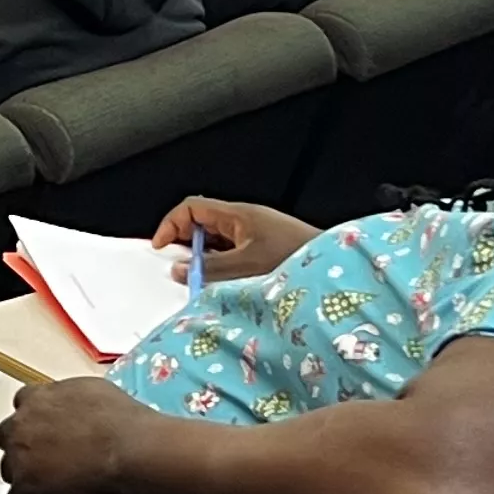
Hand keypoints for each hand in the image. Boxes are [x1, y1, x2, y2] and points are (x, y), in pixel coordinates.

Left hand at [0, 377, 141, 493]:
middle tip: (49, 460)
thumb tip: (73, 410)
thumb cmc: (122, 421)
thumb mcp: (92, 391)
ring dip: (27, 476)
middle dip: (26, 448)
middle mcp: (21, 424)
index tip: (48, 432)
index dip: (36, 421)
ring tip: (52, 486)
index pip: (22, 406)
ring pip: (10, 469)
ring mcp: (20, 457)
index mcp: (37, 397)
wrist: (131, 450)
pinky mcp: (26, 488)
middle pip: (9, 437)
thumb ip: (68, 400)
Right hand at [151, 197, 314, 283]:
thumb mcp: (246, 266)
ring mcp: (254, 236)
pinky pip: (232, 255)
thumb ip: (210, 268)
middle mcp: (244, 221)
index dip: (171, 224)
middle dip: (186, 245)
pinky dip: (221, 267)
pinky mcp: (263, 250)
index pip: (191, 208)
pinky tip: (223, 285)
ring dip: (205, 260)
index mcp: (237, 214)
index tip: (160, 246)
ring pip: (217, 243)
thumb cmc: (297, 257)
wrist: (333, 266)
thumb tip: (181, 269)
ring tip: (202, 280)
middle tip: (179, 267)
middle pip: (202, 225)